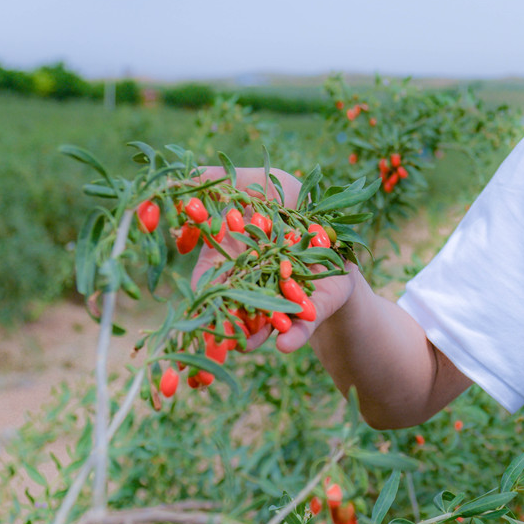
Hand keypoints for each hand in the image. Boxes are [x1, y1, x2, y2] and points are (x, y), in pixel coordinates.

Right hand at [188, 166, 358, 354]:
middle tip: (211, 338)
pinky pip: (305, 324)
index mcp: (235, 258)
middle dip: (224, 321)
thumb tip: (186, 176)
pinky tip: (285, 346)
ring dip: (253, 336)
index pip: (211, 276)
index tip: (195, 298)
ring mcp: (285, 298)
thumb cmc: (291, 200)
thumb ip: (223, 180)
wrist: (338, 223)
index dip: (201, 287)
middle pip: (236, 305)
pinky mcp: (316, 307)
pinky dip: (295, 335)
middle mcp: (256, 282)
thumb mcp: (259, 181)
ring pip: (265, 321)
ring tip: (244, 347)